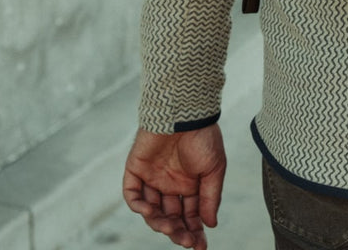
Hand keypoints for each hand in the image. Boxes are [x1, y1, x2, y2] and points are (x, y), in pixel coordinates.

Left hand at [122, 125, 225, 248]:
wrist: (185, 112)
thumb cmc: (203, 137)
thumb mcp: (214, 169)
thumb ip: (210, 197)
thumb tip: (210, 225)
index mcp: (189, 184)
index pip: (189, 215)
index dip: (194, 231)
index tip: (200, 246)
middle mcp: (170, 184)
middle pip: (171, 217)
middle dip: (179, 232)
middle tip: (187, 241)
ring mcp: (152, 178)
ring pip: (152, 211)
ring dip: (160, 223)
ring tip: (171, 228)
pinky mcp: (135, 170)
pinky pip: (132, 195)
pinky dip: (139, 206)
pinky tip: (150, 212)